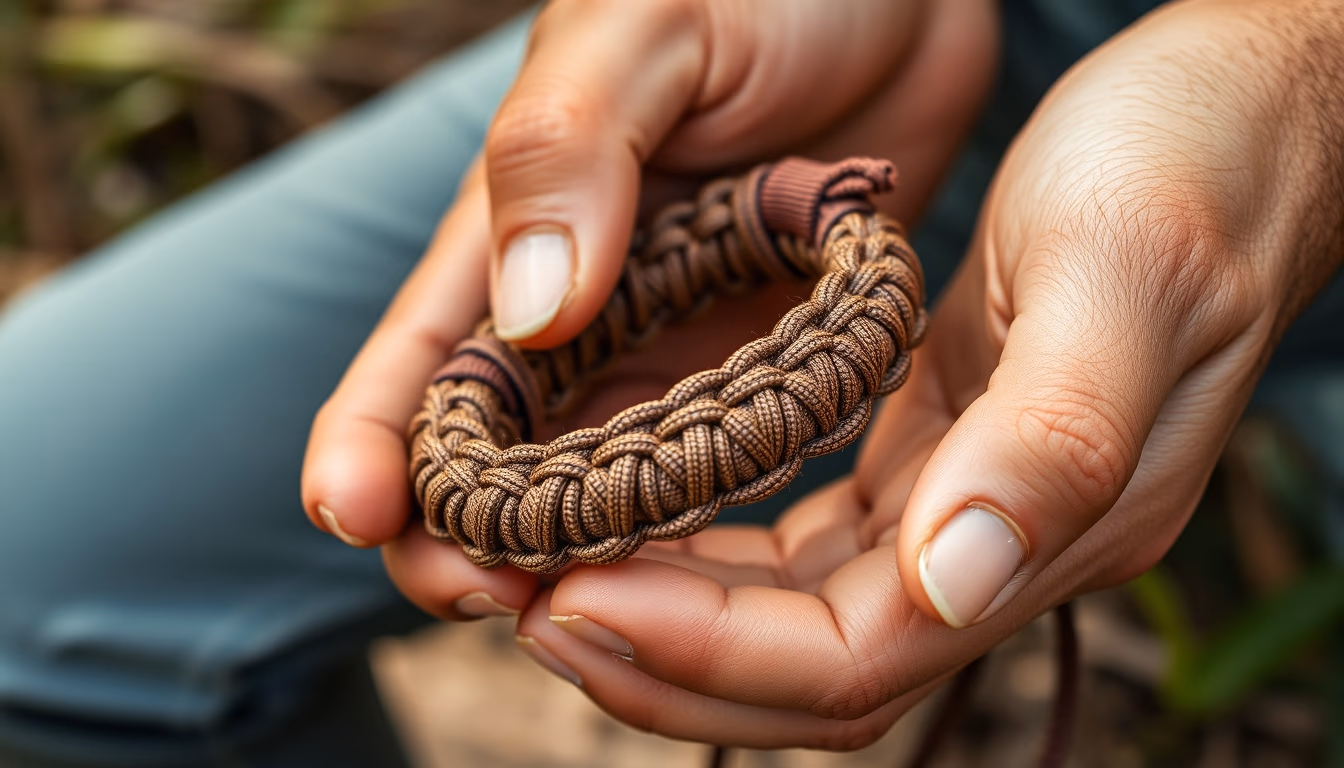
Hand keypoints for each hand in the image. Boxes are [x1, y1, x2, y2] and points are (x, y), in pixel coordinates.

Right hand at [300, 0, 995, 617]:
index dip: (370, 440)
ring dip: (583, 558)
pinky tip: (706, 583)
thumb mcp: (647, 29)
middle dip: (468, 535)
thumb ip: (569, 154)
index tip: (352, 516)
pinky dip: (691, 530)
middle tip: (494, 601)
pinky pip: (711, 469)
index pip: (417, 352)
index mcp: (518, 226)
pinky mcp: (758, 364)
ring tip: (595, 620)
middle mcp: (578, 306)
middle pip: (491, 454)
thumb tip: (529, 315)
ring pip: (595, 487)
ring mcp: (668, 345)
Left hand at [506, 0, 1343, 748]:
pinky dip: (714, 546)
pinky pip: (807, 542)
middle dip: (664, 654)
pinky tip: (643, 507)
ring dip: (674, 611)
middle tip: (526, 600)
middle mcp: (1002, 540)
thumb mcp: (1123, 276)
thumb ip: (1051, 440)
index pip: (853, 656)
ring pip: (798, 618)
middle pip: (812, 671)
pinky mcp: (937, 448)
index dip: (706, 650)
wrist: (1245, 110)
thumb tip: (951, 585)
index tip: (572, 597)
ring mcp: (968, 502)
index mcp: (1051, 523)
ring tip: (552, 567)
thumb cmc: (1199, 168)